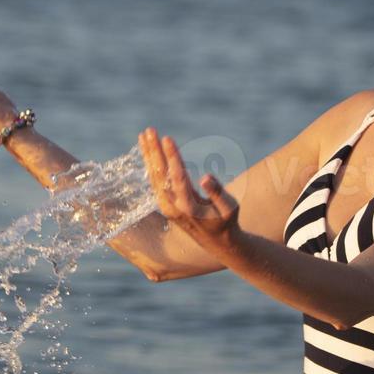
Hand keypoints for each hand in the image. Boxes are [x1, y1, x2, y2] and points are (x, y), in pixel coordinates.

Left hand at [140, 127, 240, 248]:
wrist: (216, 242)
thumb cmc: (226, 221)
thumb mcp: (229, 208)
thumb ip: (218, 193)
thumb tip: (206, 177)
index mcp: (189, 206)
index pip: (177, 177)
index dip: (172, 157)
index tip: (167, 139)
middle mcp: (173, 205)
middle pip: (160, 175)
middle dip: (155, 151)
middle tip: (149, 131)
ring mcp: (167, 205)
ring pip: (154, 176)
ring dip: (149, 155)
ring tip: (144, 135)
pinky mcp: (165, 202)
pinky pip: (155, 180)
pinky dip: (151, 163)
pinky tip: (148, 151)